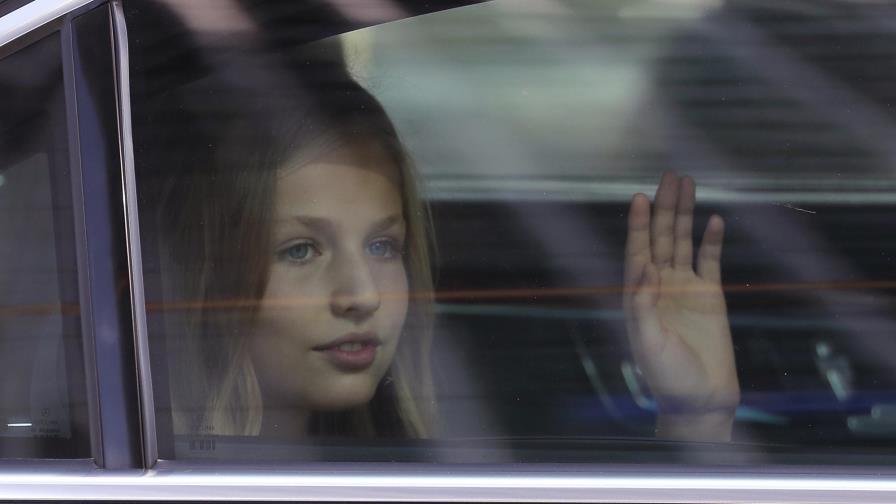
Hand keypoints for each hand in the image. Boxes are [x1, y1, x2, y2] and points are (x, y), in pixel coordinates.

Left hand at [623, 172, 739, 440]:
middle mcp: (660, 286)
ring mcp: (685, 289)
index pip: (637, 251)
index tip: (640, 197)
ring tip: (688, 184)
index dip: (638, 224)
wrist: (699, 399)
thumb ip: (641, 304)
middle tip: (669, 175)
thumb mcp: (646, 341)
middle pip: (661, 237)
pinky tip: (714, 220)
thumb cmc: (667, 376)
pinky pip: (711, 261)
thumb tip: (645, 268)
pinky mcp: (711, 297)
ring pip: (684, 242)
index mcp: (639, 295)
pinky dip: (712, 240)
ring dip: (685, 214)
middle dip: (664, 207)